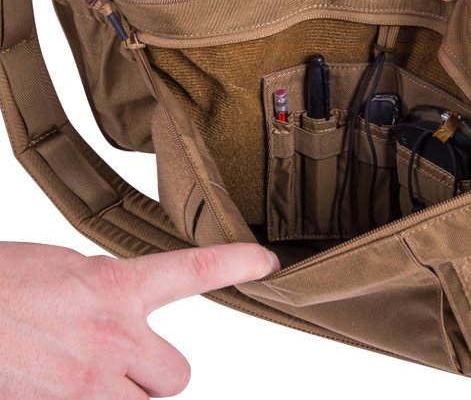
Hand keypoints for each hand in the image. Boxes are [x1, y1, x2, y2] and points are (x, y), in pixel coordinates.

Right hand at [0, 241, 279, 398]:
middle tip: (125, 360)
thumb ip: (109, 290)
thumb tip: (128, 307)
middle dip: (156, 374)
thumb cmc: (3, 284)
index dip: (236, 262)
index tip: (267, 261)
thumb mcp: (66, 270)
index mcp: (116, 287)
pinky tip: (63, 385)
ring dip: (125, 397)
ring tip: (87, 374)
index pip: (194, 267)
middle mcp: (115, 337)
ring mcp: (91, 383)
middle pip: (178, 376)